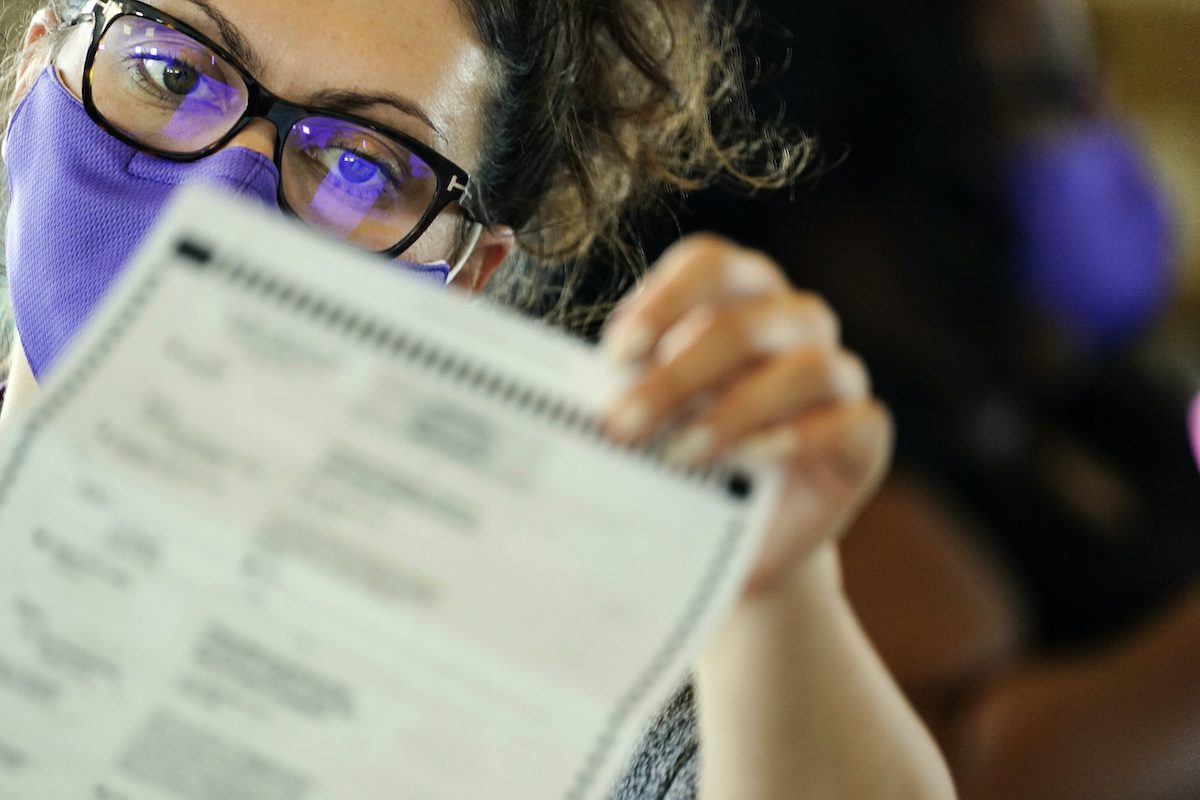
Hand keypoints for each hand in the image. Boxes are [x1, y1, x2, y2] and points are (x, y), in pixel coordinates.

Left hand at [601, 234, 891, 592]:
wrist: (739, 535)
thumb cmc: (687, 453)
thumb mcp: (650, 416)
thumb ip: (627, 390)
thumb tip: (574, 393)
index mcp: (740, 295)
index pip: (710, 263)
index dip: (663, 301)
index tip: (614, 358)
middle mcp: (795, 321)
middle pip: (743, 323)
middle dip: (675, 378)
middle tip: (622, 426)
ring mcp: (838, 374)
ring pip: (805, 367)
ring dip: (734, 411)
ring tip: (680, 454)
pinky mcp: (866, 432)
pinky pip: (850, 421)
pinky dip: (799, 437)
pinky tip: (752, 460)